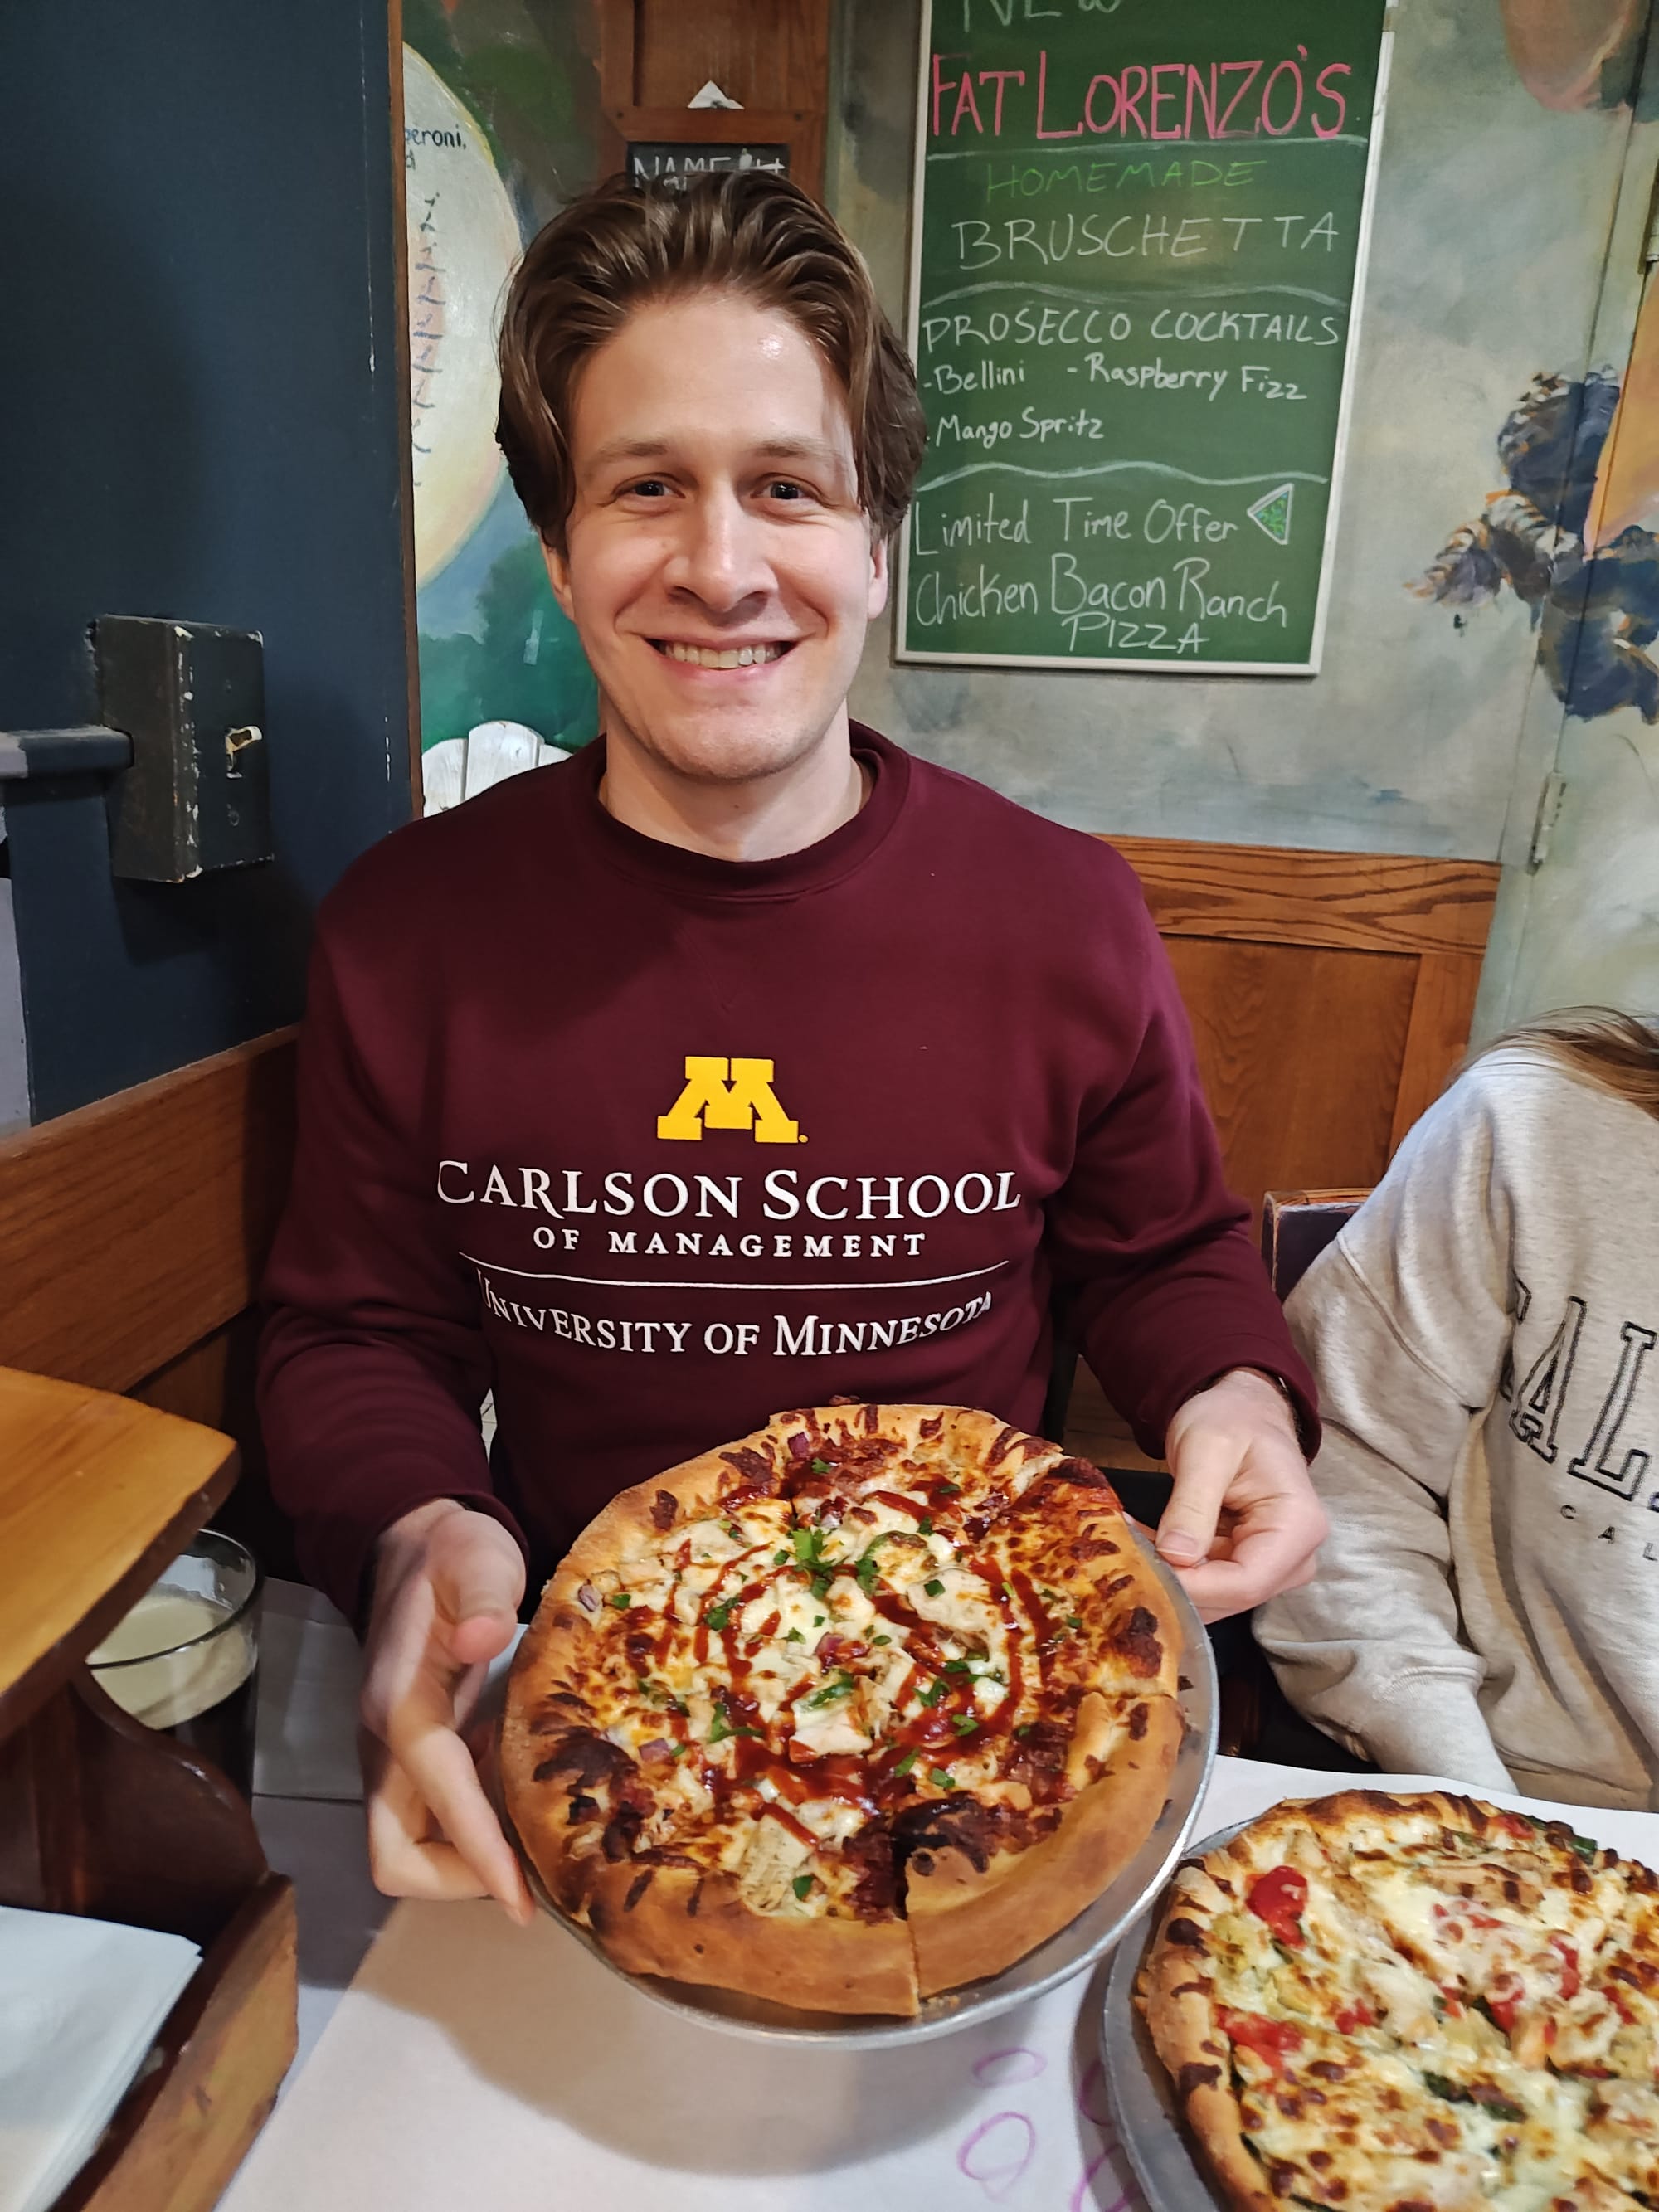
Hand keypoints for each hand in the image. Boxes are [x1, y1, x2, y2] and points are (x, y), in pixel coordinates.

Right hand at [359, 1499, 533, 1921]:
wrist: (414, 1545)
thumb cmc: (455, 1555)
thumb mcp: (478, 1558)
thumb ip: (484, 1595)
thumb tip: (485, 1638)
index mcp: (400, 1706)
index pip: (436, 1800)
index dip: (478, 1855)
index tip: (521, 1903)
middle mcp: (383, 1745)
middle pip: (396, 1854)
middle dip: (458, 1880)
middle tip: (534, 1876)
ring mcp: (389, 1755)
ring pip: (408, 1845)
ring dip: (466, 1860)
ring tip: (538, 1839)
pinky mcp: (406, 1756)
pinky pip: (429, 1818)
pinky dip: (471, 1828)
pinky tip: (521, 1798)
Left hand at [1155, 1369, 1326, 1621]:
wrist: (1242, 1410)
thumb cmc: (1231, 1419)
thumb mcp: (1206, 1449)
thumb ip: (1192, 1504)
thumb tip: (1176, 1557)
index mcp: (1297, 1527)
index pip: (1246, 1583)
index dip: (1193, 1587)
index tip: (1143, 1572)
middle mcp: (1294, 1558)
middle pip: (1231, 1598)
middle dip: (1176, 1584)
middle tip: (1124, 1557)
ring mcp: (1273, 1566)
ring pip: (1215, 1598)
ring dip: (1171, 1577)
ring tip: (1130, 1544)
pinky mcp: (1248, 1565)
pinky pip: (1208, 1583)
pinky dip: (1174, 1569)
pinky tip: (1146, 1543)